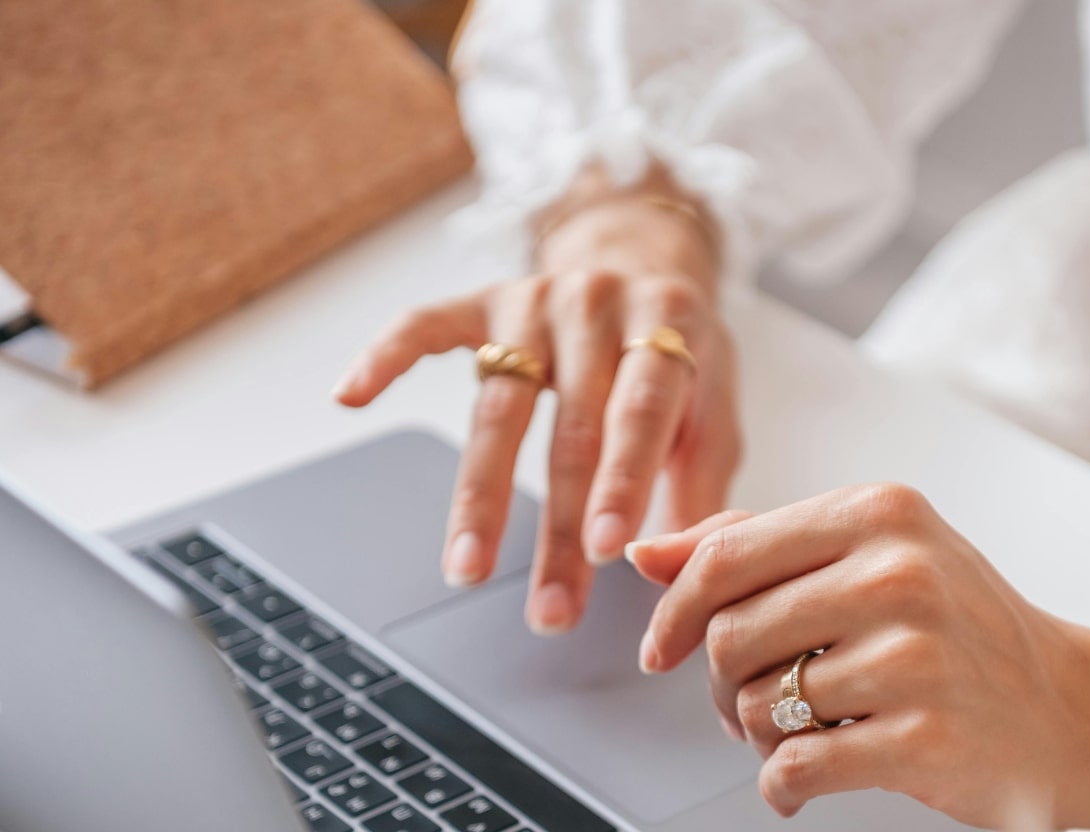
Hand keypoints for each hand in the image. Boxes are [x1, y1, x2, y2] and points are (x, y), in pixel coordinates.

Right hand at [333, 173, 741, 635]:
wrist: (644, 262)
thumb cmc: (681, 356)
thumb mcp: (716, 405)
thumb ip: (706, 480)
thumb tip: (683, 565)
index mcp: (669, 326)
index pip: (642, 411)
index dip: (624, 481)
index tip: (607, 551)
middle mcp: (597, 305)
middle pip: (570, 426)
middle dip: (558, 526)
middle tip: (549, 607)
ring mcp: (534, 302)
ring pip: (497, 404)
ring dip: (480, 495)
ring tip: (466, 568)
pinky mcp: (484, 302)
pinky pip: (423, 325)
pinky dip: (385, 357)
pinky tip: (350, 396)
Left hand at [630, 485, 1089, 828]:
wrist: (1073, 713)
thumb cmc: (958, 629)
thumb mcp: (868, 557)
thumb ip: (754, 547)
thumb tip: (643, 555)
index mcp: (878, 512)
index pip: (725, 554)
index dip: (673, 610)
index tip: (660, 648)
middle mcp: (899, 571)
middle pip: (729, 632)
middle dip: (716, 683)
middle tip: (741, 704)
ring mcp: (916, 654)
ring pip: (755, 703)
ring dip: (754, 735)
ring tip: (794, 733)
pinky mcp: (925, 736)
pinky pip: (794, 767)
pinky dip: (779, 785)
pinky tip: (798, 781)